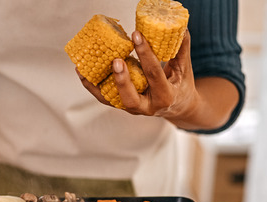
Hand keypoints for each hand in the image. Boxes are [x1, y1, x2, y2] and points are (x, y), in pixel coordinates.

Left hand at [78, 30, 238, 130]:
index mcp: (165, 96)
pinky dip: (92, 86)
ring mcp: (133, 109)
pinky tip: (82, 72)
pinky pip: (105, 98)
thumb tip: (180, 28)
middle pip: (130, 97)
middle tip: (116, 60)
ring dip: (97, 85)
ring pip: (112, 100)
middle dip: (122, 79)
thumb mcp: (184, 70)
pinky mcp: (123, 106)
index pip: (154, 74)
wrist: (177, 107)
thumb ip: (181, 50)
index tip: (136, 36)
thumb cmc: (180, 86)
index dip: (146, 54)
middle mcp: (147, 107)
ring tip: (85, 68)